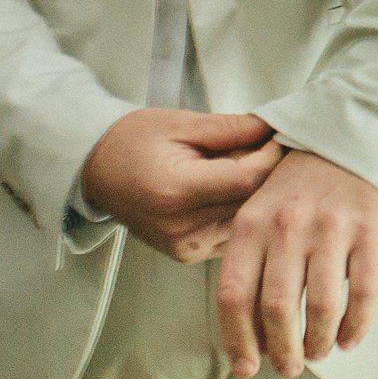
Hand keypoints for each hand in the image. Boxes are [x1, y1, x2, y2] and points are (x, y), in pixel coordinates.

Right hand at [78, 110, 283, 260]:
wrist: (97, 171)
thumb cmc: (134, 141)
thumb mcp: (181, 123)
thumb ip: (231, 128)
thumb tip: (275, 125)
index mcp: (176, 192)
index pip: (246, 179)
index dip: (271, 158)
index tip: (281, 137)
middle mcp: (180, 227)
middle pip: (250, 202)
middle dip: (269, 174)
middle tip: (275, 147)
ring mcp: (184, 246)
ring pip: (246, 221)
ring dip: (258, 195)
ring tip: (255, 166)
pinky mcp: (187, 255)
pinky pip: (232, 233)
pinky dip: (240, 211)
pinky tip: (234, 189)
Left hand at [215, 148, 377, 378]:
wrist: (353, 138)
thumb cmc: (301, 186)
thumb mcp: (261, 210)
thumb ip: (251, 261)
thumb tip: (252, 332)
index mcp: (251, 224)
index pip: (233, 296)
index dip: (238, 340)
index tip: (247, 367)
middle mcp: (287, 227)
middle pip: (276, 308)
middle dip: (282, 350)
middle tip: (288, 368)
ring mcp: (331, 228)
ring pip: (321, 307)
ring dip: (318, 342)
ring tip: (318, 353)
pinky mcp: (371, 229)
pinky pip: (365, 292)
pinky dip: (357, 325)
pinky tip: (350, 339)